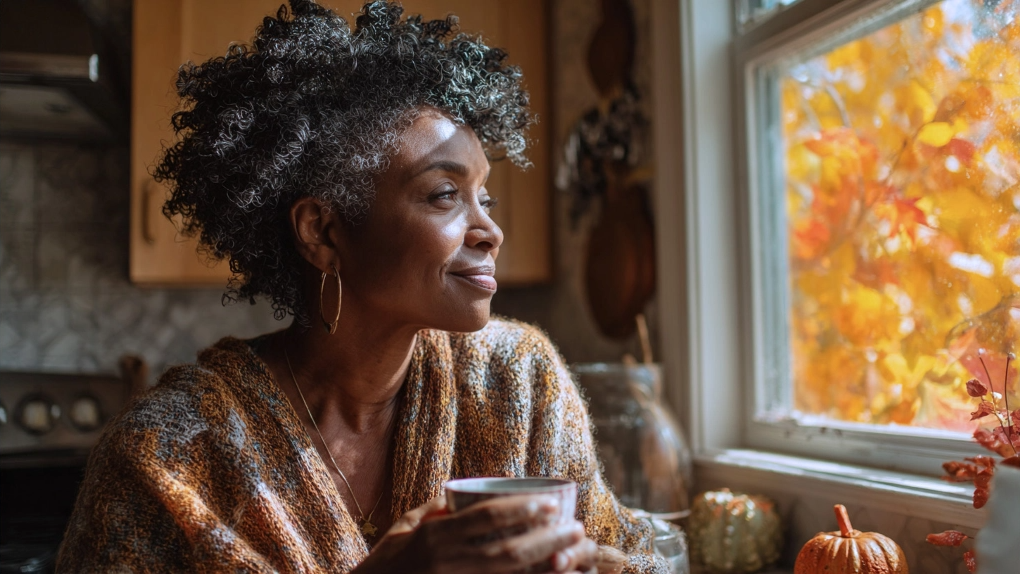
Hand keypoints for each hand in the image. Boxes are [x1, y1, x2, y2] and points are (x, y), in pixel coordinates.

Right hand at [354, 494, 599, 573]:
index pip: (485, 519)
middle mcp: (445, 562)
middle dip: (546, 540)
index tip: (551, 503)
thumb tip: (475, 491)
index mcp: (433, 535)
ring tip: (572, 554)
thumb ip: (439, 509)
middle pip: (506, 552)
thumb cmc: (387, 561)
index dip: (521, 510)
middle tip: (576, 528)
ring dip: (545, 567)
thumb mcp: (407, 526)